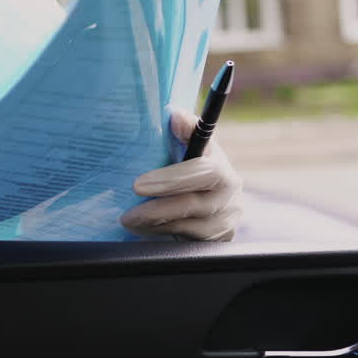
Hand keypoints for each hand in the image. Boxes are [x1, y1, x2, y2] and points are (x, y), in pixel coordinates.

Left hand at [120, 108, 242, 240]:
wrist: (215, 195)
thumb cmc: (193, 164)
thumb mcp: (192, 145)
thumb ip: (184, 129)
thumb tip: (173, 114)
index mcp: (222, 169)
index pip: (202, 173)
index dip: (171, 180)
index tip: (138, 185)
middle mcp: (230, 197)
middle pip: (194, 206)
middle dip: (156, 210)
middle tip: (127, 215)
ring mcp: (227, 222)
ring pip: (191, 229)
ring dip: (156, 226)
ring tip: (130, 222)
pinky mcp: (220, 242)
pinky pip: (190, 243)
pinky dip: (164, 237)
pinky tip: (144, 232)